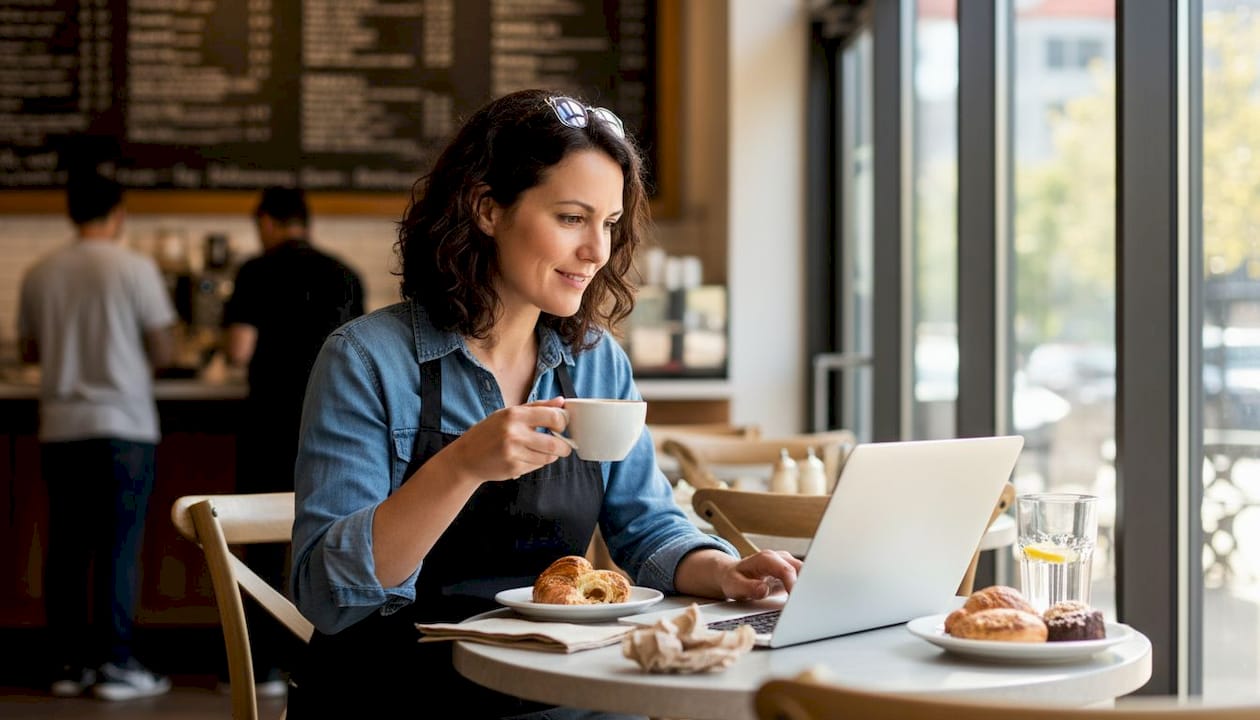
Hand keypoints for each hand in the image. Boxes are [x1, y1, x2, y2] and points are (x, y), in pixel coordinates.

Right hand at [442, 397, 571, 482]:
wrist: (466, 457)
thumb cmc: (489, 432)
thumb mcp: (509, 413)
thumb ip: (538, 407)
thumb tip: (561, 401)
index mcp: (514, 414)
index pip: (553, 417)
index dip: (564, 422)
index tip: (562, 425)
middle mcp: (514, 433)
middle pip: (555, 443)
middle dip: (565, 446)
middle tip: (564, 445)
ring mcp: (513, 453)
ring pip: (548, 457)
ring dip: (551, 455)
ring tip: (543, 450)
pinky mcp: (513, 468)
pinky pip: (537, 466)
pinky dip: (538, 462)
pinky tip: (527, 457)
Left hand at [719, 550, 802, 600]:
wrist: (731, 574)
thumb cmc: (733, 580)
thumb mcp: (735, 586)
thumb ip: (749, 588)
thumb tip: (763, 589)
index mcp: (766, 559)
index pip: (786, 570)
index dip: (794, 585)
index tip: (796, 600)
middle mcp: (779, 557)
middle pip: (801, 569)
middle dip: (805, 586)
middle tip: (806, 605)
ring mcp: (786, 563)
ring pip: (805, 573)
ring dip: (807, 588)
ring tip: (806, 605)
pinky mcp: (790, 570)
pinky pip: (803, 578)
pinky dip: (805, 589)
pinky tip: (804, 602)